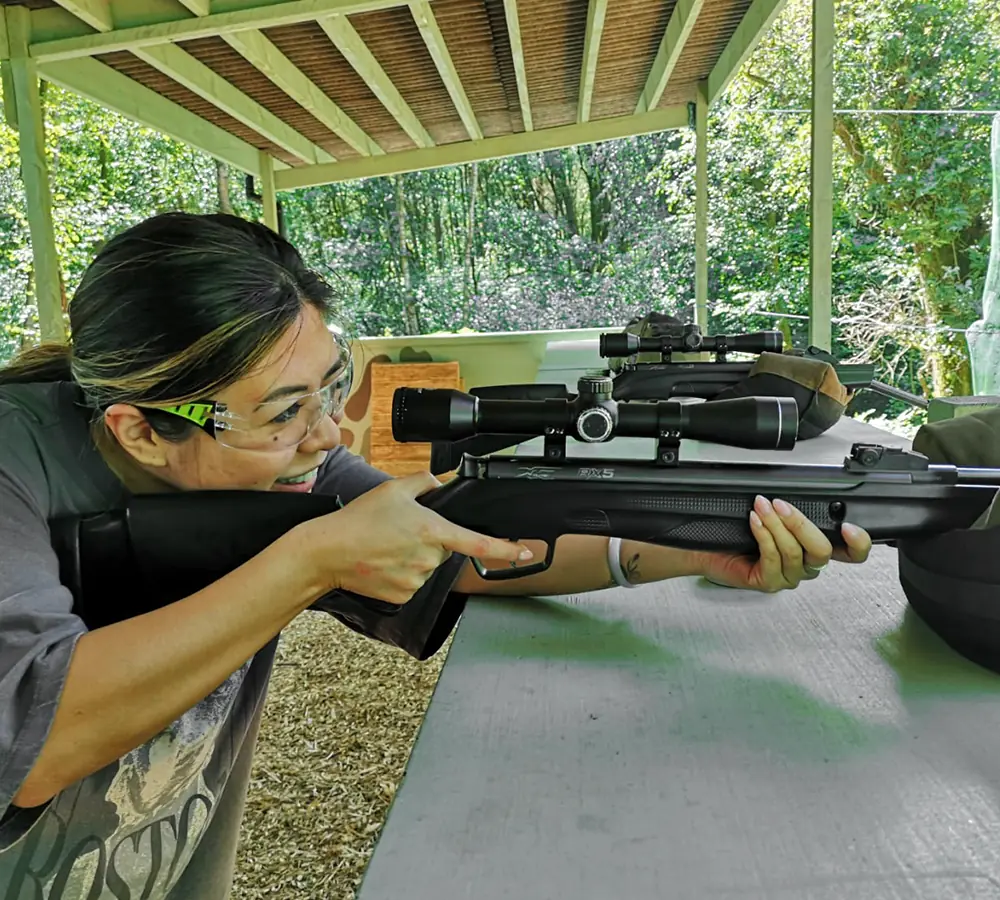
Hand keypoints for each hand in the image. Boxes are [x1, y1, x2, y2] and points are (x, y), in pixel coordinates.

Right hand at [295, 471, 532, 605]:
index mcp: (432, 530)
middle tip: (400, 532)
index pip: (478, 543)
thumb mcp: (393, 489)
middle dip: (429, 541)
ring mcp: (416, 579)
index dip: (505, 550)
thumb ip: (424, 481)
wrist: (328, 551)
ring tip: (386, 547)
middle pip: (444, 551)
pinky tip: (382, 563)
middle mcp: (428, 558)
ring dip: (414, 558)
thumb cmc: (359, 519)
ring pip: (427, 567)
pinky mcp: (404, 595)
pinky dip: (401, 574)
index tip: (523, 553)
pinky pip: (413, 583)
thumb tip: (439, 481)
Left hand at [700, 495, 871, 592]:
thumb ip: (795, 511)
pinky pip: (772, 557)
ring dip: (776, 525)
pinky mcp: (769, 582)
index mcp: (815, 550)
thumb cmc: (742, 534)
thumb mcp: (776, 517)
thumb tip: (801, 493)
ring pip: (794, 552)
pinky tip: (755, 520)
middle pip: (821, 551)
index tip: (848, 526)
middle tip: (781, 505)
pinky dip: (763, 534)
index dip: (858, 543)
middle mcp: (806, 567)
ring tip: (762, 506)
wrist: (711, 550)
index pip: (851, 554)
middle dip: (801, 523)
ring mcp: (788, 577)